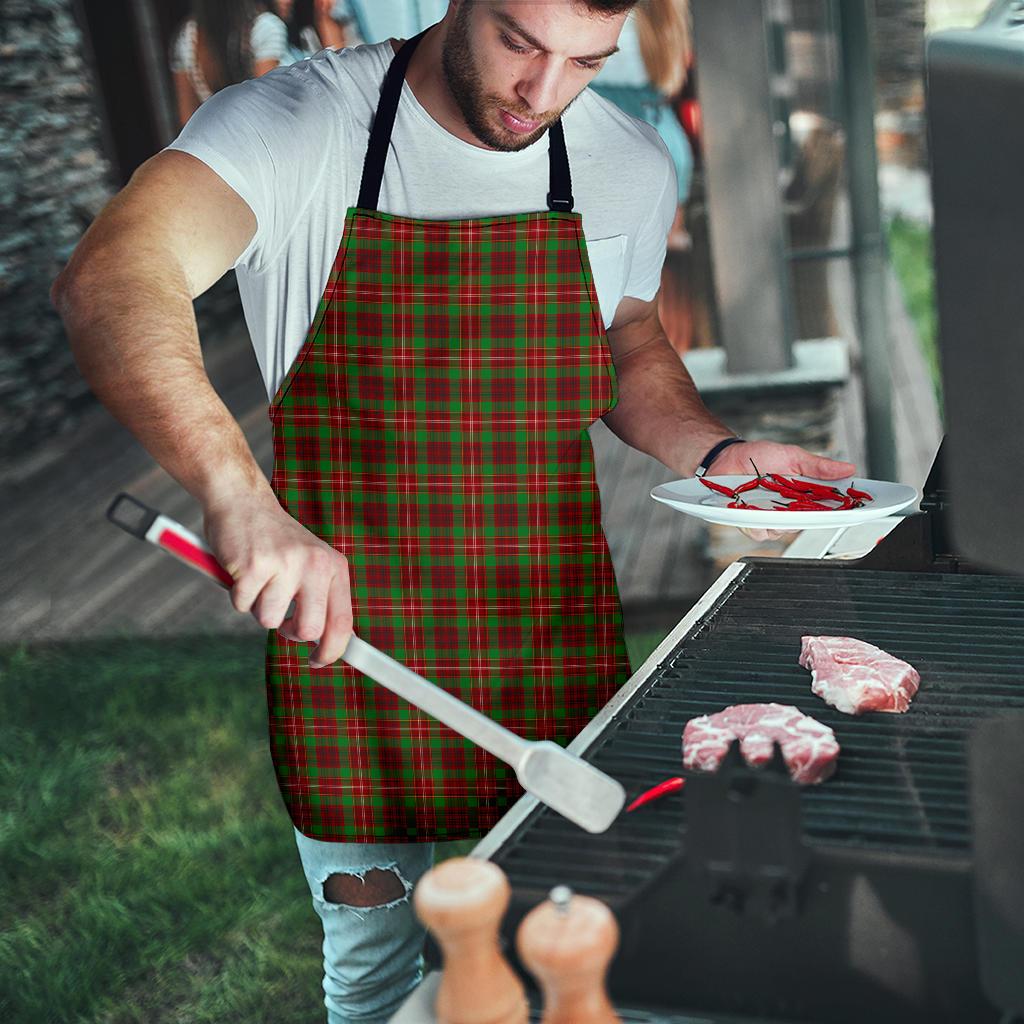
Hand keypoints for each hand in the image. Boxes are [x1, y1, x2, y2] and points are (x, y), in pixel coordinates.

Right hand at [202, 491, 352, 667]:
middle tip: (281, 617)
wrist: (242, 501)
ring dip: (258, 607)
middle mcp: (315, 564)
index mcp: (333, 566)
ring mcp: (285, 564)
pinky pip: (242, 605)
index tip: (318, 662)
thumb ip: (322, 598)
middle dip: (290, 632)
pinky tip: (242, 570)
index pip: (342, 622)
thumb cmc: (275, 541)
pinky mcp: (253, 566)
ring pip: (269, 621)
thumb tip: (330, 644)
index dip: (332, 651)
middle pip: (309, 630)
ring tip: (259, 579)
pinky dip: (237, 595)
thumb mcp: (310, 563)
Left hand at [708, 440, 856, 542]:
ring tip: (772, 499)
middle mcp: (790, 510)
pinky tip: (753, 508)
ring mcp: (770, 518)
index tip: (858, 509)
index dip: (844, 511)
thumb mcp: (793, 456)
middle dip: (811, 516)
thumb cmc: (759, 457)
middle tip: (806, 502)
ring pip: (784, 530)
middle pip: (809, 523)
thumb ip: (818, 467)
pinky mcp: (751, 523)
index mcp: (804, 495)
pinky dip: (758, 522)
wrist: (727, 457)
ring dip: (780, 517)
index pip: (829, 508)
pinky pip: (760, 532)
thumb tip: (848, 468)